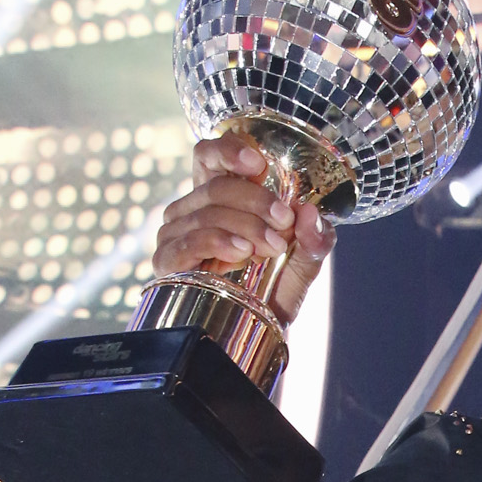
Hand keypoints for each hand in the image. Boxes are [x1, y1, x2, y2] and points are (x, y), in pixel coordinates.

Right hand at [152, 138, 335, 325]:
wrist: (256, 331)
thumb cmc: (273, 288)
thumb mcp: (303, 260)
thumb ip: (314, 238)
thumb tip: (310, 213)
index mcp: (218, 195)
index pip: (209, 155)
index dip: (229, 150)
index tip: (257, 164)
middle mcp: (191, 208)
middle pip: (217, 186)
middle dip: (256, 202)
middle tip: (284, 223)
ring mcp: (175, 233)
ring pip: (207, 212)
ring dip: (245, 226)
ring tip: (271, 247)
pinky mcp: (167, 261)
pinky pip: (189, 241)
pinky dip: (218, 242)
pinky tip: (240, 251)